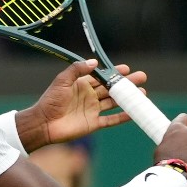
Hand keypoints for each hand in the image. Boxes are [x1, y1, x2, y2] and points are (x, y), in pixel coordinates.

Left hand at [18, 60, 134, 152]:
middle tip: (141, 77)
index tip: (127, 68)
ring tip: (142, 93)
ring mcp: (92, 110)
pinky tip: (133, 113)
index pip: (102, 76)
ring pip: (114, 103)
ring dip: (127, 99)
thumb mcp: (62, 81)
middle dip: (126, 83)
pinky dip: (122, 117)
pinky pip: (111, 120)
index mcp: (82, 85)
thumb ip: (77, 70)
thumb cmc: (50, 101)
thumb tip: (95, 62)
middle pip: (112, 89)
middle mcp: (90, 96)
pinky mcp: (93, 123)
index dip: (114, 73)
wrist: (43, 123)